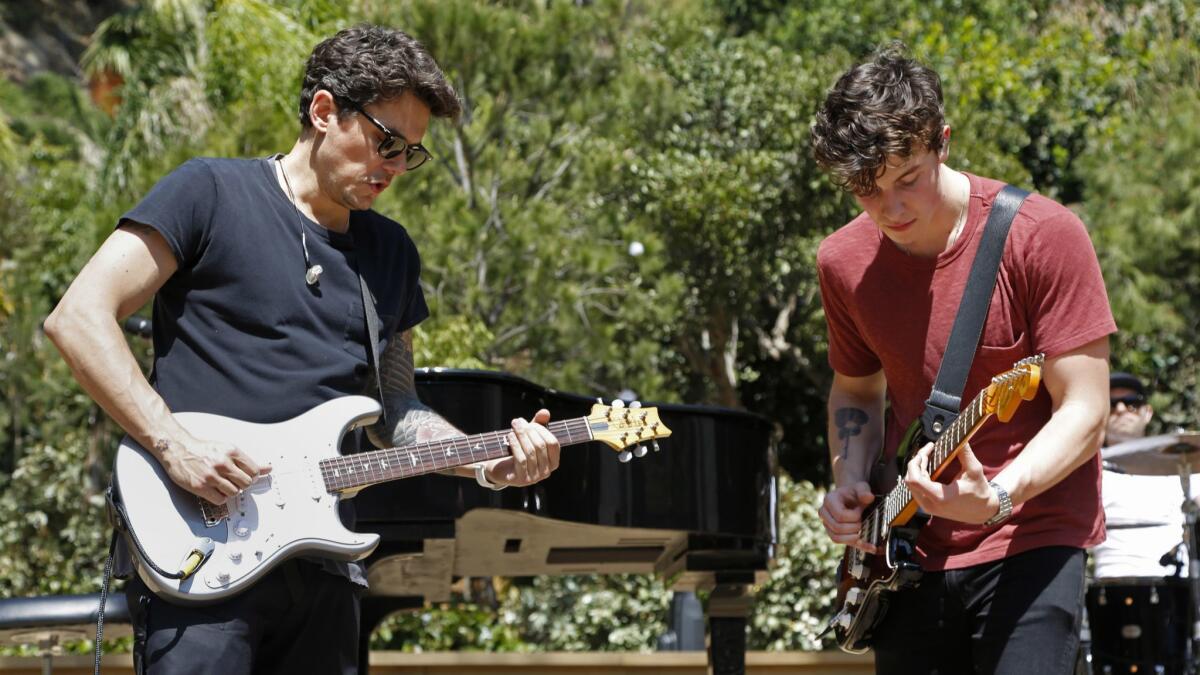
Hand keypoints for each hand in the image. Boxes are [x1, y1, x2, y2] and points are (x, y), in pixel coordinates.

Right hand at [157, 434, 271, 504]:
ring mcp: (211, 475)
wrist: (178, 449)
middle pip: (246, 483)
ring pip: (235, 492)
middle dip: (242, 485)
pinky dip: (220, 498)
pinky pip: (221, 500)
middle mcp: (223, 463)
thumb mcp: (227, 449)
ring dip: (230, 491)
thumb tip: (267, 468)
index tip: (247, 477)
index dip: (252, 476)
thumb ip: (247, 461)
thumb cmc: (202, 449)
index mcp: (231, 452)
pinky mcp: (200, 486)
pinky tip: (215, 490)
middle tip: (234, 482)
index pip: (254, 471)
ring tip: (222, 485)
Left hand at [484, 409, 560, 486]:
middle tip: (517, 421)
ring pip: (530, 452)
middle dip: (529, 431)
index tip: (530, 422)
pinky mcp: (521, 480)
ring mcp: (534, 478)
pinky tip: (510, 436)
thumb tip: (545, 412)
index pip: (553, 443)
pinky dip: (515, 444)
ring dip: (521, 435)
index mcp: (553, 462)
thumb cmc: (518, 451)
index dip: (542, 431)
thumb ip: (539, 425)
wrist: (501, 469)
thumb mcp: (529, 437)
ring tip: (513, 426)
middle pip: (540, 446)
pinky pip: (521, 459)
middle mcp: (546, 472)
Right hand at [819, 481, 876, 552]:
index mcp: (829, 500)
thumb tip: (869, 497)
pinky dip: (858, 546)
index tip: (861, 511)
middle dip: (855, 527)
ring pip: (836, 538)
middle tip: (863, 521)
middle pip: (837, 528)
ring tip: (863, 530)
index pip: (840, 516)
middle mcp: (824, 513)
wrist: (851, 497)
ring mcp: (827, 525)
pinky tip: (872, 547)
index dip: (854, 517)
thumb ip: (864, 491)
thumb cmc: (855, 492)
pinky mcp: (833, 533)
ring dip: (853, 537)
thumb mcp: (861, 487)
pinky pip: (842, 543)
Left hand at [903, 441, 998, 523]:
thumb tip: (959, 437)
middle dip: (916, 462)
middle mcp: (930, 504)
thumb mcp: (974, 471)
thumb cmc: (980, 492)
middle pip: (910, 480)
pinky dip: (919, 476)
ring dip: (916, 468)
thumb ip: (965, 453)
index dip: (916, 461)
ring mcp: (928, 507)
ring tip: (927, 456)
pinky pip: (916, 489)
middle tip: (928, 449)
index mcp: (940, 497)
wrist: (983, 511)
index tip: (927, 449)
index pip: (914, 479)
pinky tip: (927, 466)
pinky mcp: (928, 507)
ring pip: (911, 485)